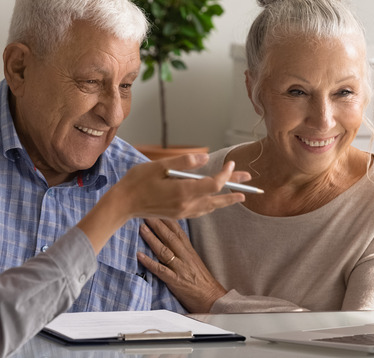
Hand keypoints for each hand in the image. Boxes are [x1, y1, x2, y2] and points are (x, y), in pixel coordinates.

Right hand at [77, 153, 249, 252]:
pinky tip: (216, 202)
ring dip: (226, 200)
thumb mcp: (158, 166)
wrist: (123, 204)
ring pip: (211, 207)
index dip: (225, 174)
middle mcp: (186, 205)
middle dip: (234, 188)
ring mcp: (183, 212)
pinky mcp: (179, 215)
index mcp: (183, 192)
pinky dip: (212, 205)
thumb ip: (184, 162)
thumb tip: (205, 158)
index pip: (214, 184)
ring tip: (240, 195)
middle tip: (250, 182)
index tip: (230, 163)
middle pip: (217, 198)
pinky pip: (202, 211)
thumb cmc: (137, 182)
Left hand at [138, 218, 226, 312]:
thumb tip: (171, 237)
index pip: (178, 231)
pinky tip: (140, 255)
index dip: (167, 218)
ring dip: (152, 238)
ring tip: (141, 228)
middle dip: (157, 223)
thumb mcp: (195, 260)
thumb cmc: (203, 281)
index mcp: (189, 251)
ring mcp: (180, 268)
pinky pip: (161, 270)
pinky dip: (150, 262)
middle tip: (146, 211)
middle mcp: (185, 256)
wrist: (213, 299)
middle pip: (169, 236)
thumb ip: (183, 249)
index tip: (158, 207)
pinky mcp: (175, 281)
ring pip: (164, 250)